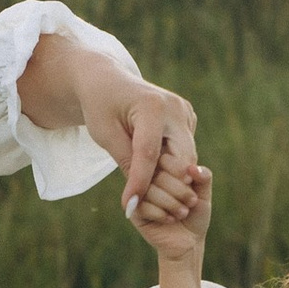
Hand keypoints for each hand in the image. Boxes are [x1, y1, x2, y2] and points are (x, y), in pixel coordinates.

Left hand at [84, 65, 198, 218]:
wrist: (108, 80)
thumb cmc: (101, 106)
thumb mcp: (106, 134)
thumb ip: (126, 163)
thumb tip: (138, 199)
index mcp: (153, 106)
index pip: (149, 154)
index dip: (140, 183)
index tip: (130, 207)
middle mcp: (176, 108)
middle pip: (181, 159)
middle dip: (167, 186)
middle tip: (148, 206)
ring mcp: (185, 112)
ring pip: (186, 159)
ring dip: (170, 179)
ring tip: (150, 193)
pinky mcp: (188, 119)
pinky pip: (184, 152)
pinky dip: (172, 167)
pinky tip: (156, 172)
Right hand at [131, 158, 212, 263]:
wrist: (188, 240)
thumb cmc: (195, 213)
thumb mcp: (204, 193)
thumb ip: (204, 177)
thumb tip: (193, 168)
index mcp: (164, 168)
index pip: (165, 158)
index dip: (180, 170)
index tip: (191, 183)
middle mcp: (148, 177)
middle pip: (157, 173)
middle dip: (179, 189)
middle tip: (191, 202)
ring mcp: (138, 193)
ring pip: (150, 189)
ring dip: (171, 203)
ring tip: (182, 213)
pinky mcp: (133, 210)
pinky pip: (143, 205)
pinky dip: (160, 214)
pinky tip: (169, 219)